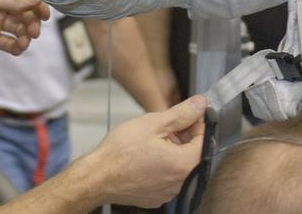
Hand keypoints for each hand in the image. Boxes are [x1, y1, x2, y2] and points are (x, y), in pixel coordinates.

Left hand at [0, 0, 49, 53]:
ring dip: (25, 35)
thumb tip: (36, 0)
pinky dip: (15, 46)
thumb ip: (12, 1)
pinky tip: (18, 49)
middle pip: (24, 13)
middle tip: (33, 33)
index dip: (36, 5)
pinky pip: (8, 42)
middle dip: (31, 23)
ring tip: (24, 43)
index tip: (46, 16)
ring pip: (18, 28)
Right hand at [78, 95, 207, 207]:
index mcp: (184, 165)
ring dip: (173, 150)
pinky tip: (147, 155)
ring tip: (153, 140)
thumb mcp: (153, 123)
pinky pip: (168, 177)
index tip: (187, 113)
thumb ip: (181, 113)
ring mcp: (168, 193)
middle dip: (184, 136)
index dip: (197, 122)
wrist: (97, 177)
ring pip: (180, 165)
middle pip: (193, 153)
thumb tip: (200, 104)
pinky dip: (162, 164)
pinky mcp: (156, 197)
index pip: (205, 139)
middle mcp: (180, 183)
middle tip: (166, 125)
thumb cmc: (120, 152)